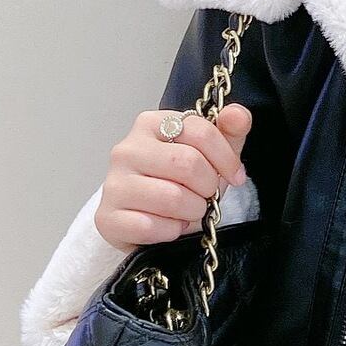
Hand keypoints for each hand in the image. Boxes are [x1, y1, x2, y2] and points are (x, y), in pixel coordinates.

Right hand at [94, 103, 252, 254]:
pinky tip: (168, 225)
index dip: (226, 158)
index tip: (234, 175)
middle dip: (208, 186)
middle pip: (187, 164)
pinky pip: (152, 226)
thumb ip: (228, 131)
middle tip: (206, 195)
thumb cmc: (180, 182)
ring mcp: (113, 183)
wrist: (148, 219)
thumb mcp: (210, 154)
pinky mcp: (107, 217)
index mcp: (151, 124)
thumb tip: (237, 114)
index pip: (200, 132)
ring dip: (192, 211)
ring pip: (172, 197)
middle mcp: (127, 149)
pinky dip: (170, 231)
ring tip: (189, 211)